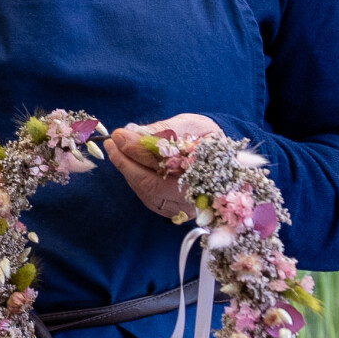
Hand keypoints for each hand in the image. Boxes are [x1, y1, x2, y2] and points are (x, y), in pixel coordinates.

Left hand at [106, 113, 222, 220]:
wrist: (226, 154)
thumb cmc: (208, 136)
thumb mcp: (191, 125)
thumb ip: (163, 129)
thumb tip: (130, 132)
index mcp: (208, 171)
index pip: (166, 165)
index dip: (139, 150)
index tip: (120, 135)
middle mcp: (199, 196)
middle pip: (154, 185)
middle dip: (127, 163)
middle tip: (112, 143)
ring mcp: (188, 208)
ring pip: (150, 195)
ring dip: (129, 172)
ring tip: (116, 150)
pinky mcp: (178, 212)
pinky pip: (151, 200)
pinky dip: (137, 181)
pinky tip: (128, 165)